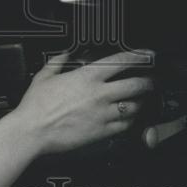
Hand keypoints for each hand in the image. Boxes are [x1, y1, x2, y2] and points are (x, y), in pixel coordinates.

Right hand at [12, 51, 154, 157]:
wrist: (33, 131)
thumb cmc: (35, 106)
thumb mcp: (44, 76)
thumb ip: (57, 62)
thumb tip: (64, 54)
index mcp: (87, 77)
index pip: (121, 61)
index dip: (138, 56)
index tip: (147, 55)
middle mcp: (100, 94)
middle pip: (136, 85)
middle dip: (150, 81)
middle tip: (154, 80)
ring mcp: (103, 114)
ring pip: (135, 106)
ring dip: (143, 102)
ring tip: (145, 100)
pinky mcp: (103, 132)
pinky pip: (125, 125)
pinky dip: (132, 121)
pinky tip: (131, 118)